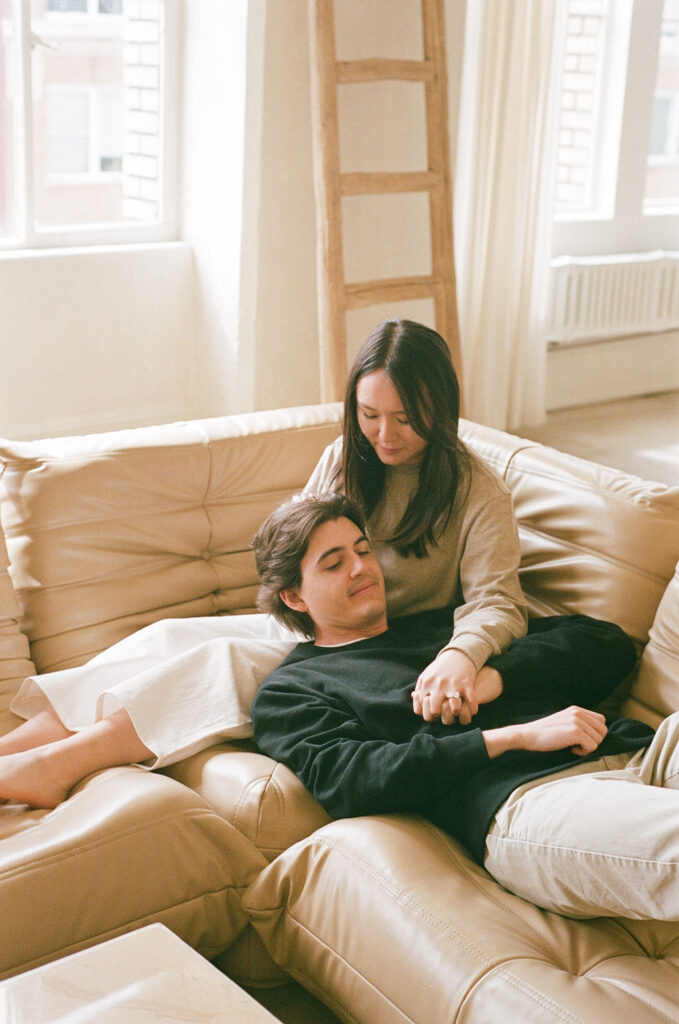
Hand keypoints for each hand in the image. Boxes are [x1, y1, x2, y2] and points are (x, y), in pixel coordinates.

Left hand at [412, 649, 477, 724]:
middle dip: (440, 716)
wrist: (458, 654)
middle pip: (435, 711)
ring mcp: (453, 685)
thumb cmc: (440, 668)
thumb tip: (415, 698)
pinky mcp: (467, 684)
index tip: (434, 713)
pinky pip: (471, 702)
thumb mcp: (426, 675)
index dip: (428, 714)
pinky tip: (472, 709)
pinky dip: (473, 709)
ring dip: (457, 713)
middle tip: (445, 714)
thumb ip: (419, 688)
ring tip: (458, 712)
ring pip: (454, 709)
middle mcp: (438, 685)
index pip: (422, 708)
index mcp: (427, 684)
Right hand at [484, 706, 607, 758]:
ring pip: (598, 740)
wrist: (528, 735)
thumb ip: (579, 723)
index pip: (601, 721)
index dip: (594, 733)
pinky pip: (592, 747)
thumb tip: (597, 736)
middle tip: (577, 745)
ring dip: (587, 747)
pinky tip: (570, 749)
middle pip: (603, 731)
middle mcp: (578, 713)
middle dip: (593, 741)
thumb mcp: (563, 722)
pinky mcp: (575, 732)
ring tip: (571, 746)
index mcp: (577, 710)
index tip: (580, 739)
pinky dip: (583, 752)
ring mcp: (577, 721)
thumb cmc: (544, 734)